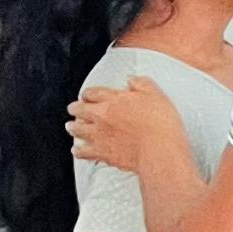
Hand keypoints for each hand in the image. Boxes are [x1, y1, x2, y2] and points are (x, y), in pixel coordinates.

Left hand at [66, 77, 188, 174]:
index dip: (89, 94)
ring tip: (71, 127)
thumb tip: (133, 79)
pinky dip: (78, 150)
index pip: (92, 93)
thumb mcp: (156, 96)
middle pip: (79, 109)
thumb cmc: (161, 124)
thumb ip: (142, 84)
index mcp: (113, 100)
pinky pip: (81, 152)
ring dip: (73, 127)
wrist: (158, 150)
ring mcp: (98, 135)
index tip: (89, 96)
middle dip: (75, 108)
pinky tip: (77, 150)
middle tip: (75, 109)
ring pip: (76, 129)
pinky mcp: (101, 152)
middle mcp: (101, 116)